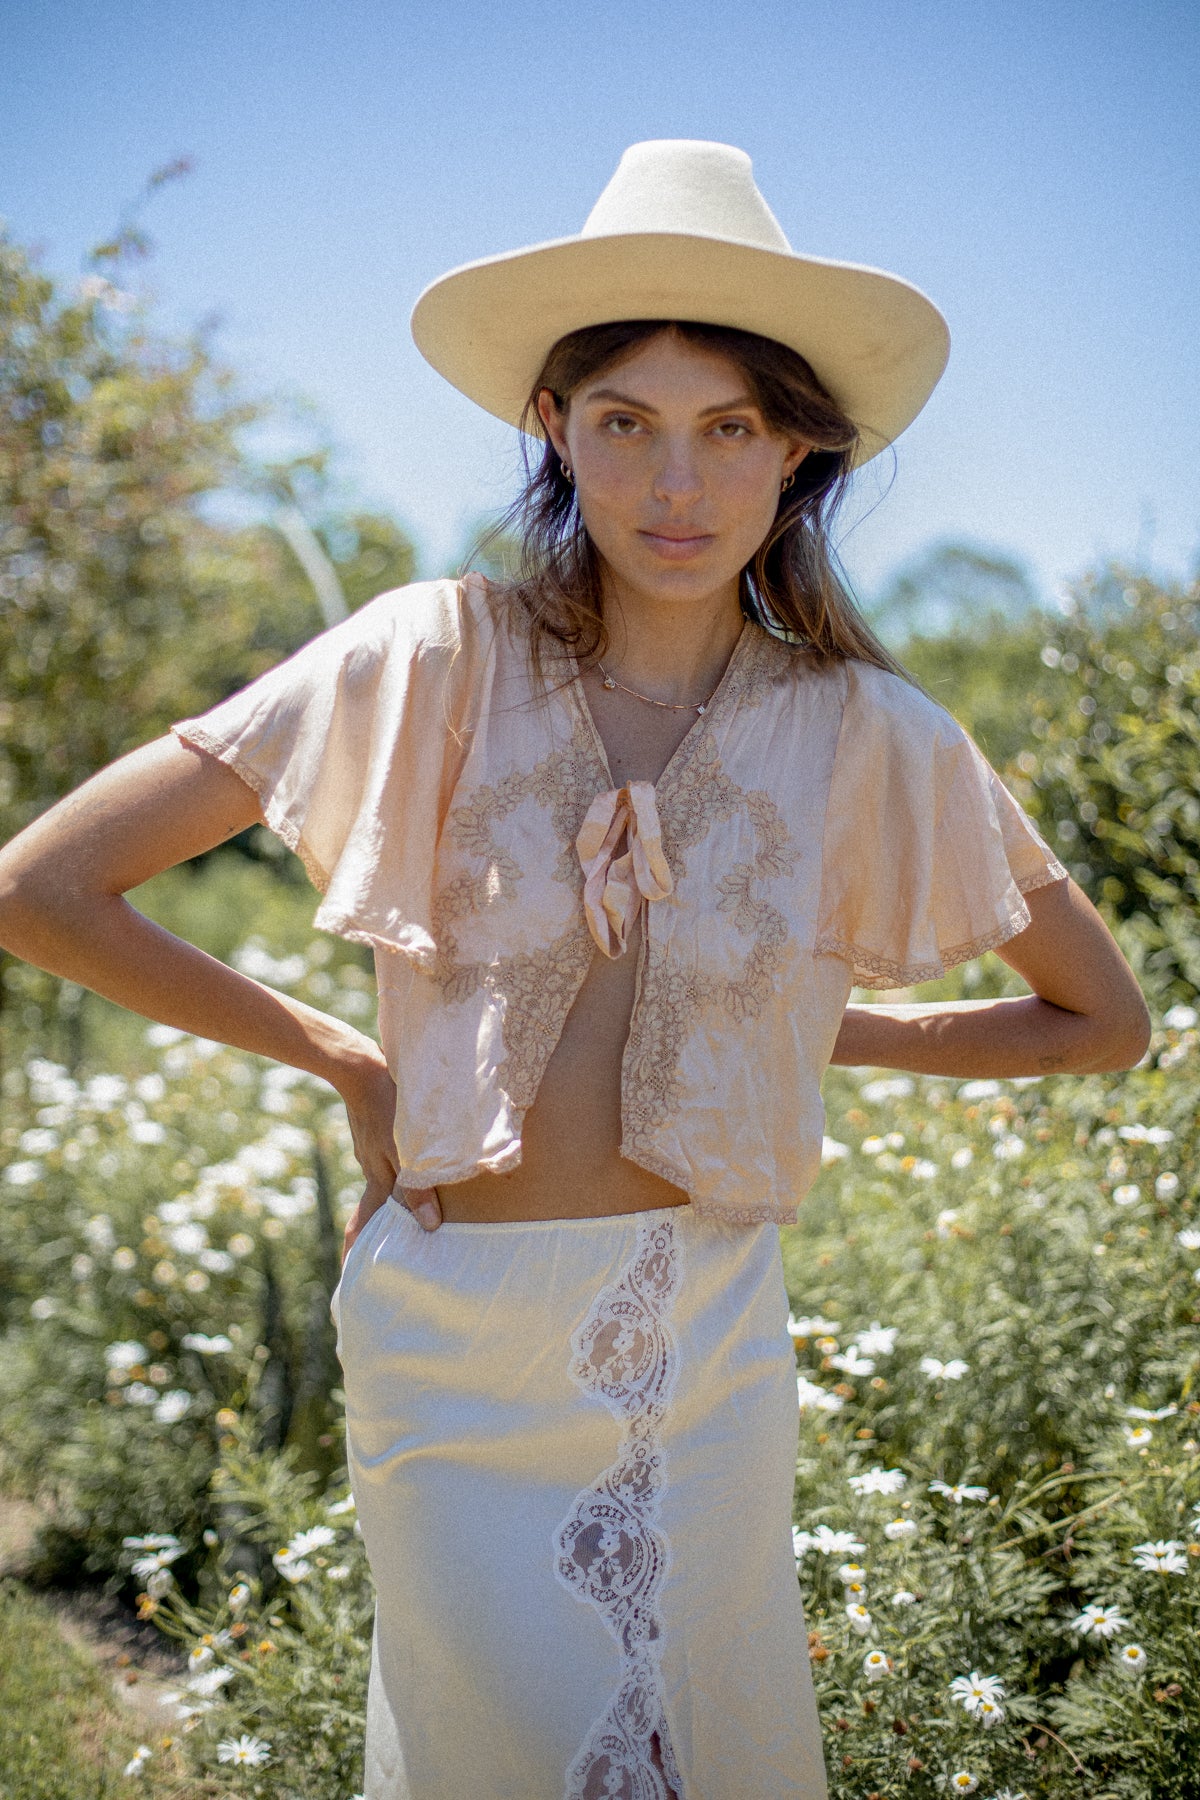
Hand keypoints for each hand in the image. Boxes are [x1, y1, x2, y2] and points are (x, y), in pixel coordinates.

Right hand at [334, 1043, 441, 1264]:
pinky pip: (389, 1158)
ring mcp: (372, 1149)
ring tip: (405, 1211)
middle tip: (375, 1252)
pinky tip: (408, 1162)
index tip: (349, 1274)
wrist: (359, 1066)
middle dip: (375, 1230)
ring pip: (385, 1180)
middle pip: (374, 1206)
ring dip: (393, 1198)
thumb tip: (430, 1226)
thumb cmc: (386, 1107)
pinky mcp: (377, 1131)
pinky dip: (397, 1170)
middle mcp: (372, 1168)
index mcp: (377, 1179)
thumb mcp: (407, 1150)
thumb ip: (418, 1188)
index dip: (357, 1250)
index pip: (364, 1225)